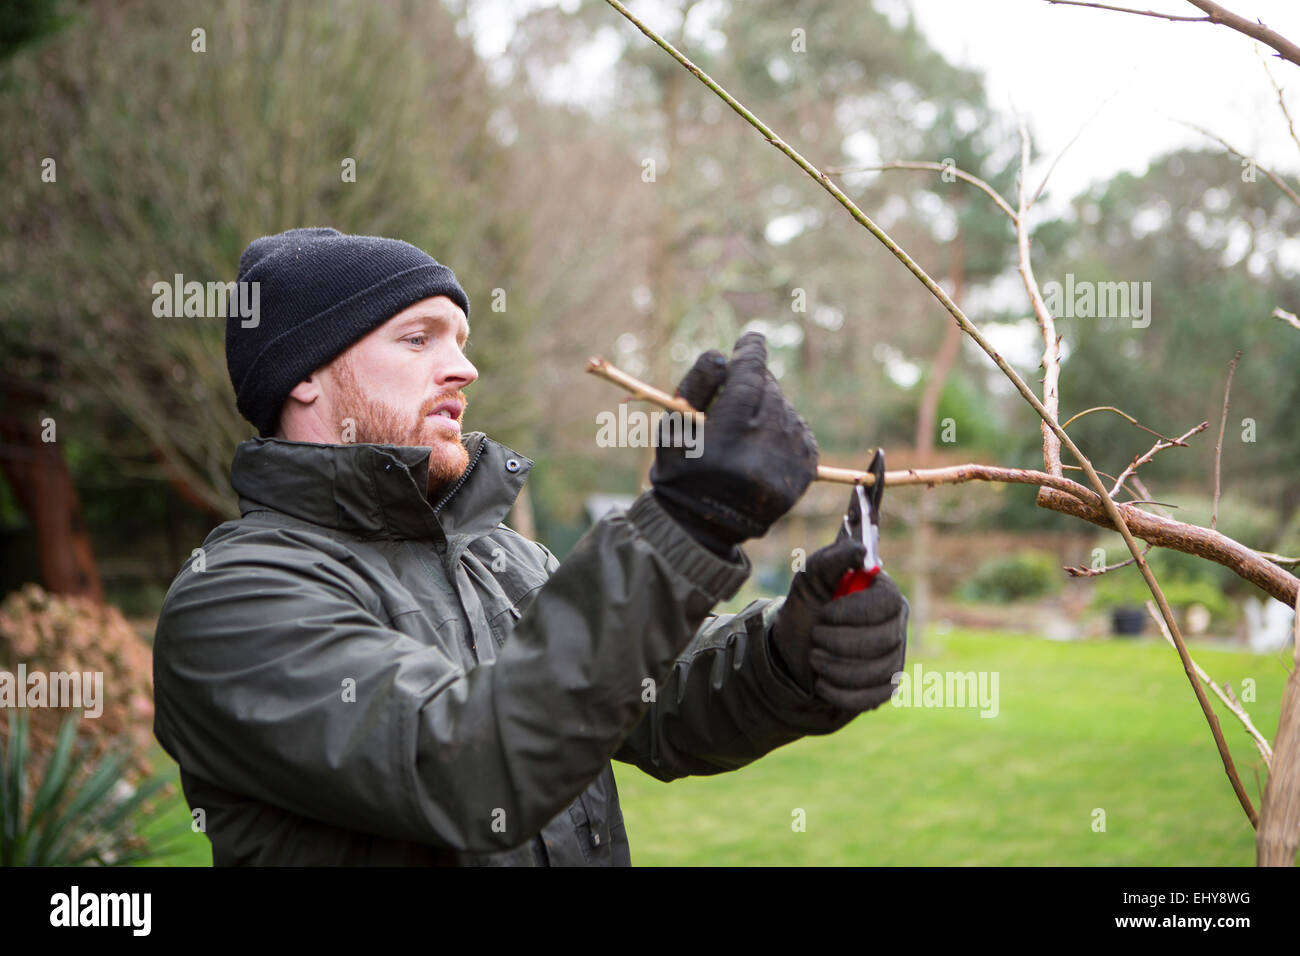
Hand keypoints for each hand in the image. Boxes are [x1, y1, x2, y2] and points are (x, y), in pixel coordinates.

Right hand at [650, 331, 818, 556]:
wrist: (703, 526)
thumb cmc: (681, 470)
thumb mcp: (672, 426)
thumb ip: (696, 384)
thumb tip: (724, 355)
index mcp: (726, 437)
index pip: (748, 377)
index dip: (751, 352)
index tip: (752, 338)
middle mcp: (761, 450)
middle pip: (768, 390)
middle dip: (754, 382)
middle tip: (739, 386)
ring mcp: (786, 465)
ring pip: (786, 410)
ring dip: (768, 405)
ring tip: (746, 423)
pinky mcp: (802, 476)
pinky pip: (801, 432)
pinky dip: (785, 426)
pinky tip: (765, 436)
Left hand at [770, 529, 908, 710]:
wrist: (794, 648)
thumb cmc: (808, 606)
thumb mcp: (812, 577)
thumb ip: (834, 559)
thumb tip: (861, 550)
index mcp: (885, 594)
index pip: (887, 604)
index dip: (853, 611)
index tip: (825, 613)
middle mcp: (896, 625)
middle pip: (884, 640)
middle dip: (838, 641)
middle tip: (816, 636)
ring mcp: (894, 658)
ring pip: (876, 671)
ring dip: (835, 667)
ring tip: (816, 657)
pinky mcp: (885, 687)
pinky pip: (872, 697)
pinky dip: (840, 692)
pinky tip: (824, 682)